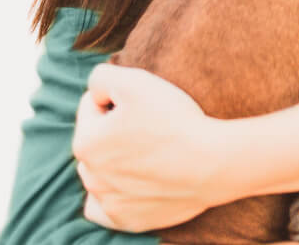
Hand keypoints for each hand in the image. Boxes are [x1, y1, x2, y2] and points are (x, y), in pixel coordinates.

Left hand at [72, 63, 232, 232]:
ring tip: (149, 148)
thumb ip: (101, 77)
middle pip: (96, 138)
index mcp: (86, 141)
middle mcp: (90, 176)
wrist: (212, 162)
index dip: (118, 96)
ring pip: (100, 171)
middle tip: (148, 123)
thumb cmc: (173, 119)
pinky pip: (104, 206)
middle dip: (113, 128)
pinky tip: (132, 181)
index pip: (91, 105)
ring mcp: (108, 201)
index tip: (143, 102)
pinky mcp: (126, 220)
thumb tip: (96, 91)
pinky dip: (113, 193)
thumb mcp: (135, 81)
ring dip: (115, 158)